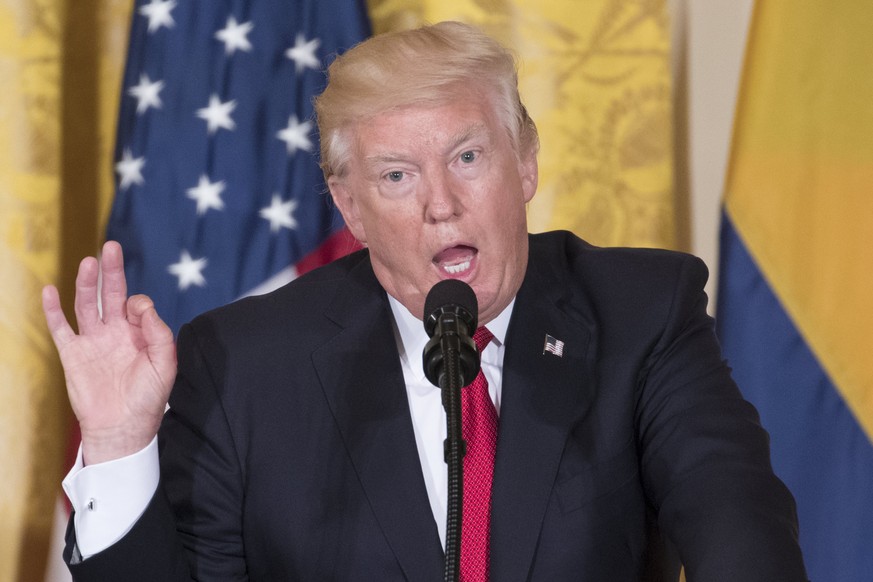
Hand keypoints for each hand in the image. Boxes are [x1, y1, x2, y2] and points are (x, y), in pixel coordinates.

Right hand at [43, 241, 176, 464]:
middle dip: (111, 271)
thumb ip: (158, 334)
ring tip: (88, 262)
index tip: (138, 314)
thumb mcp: (164, 365)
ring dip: (86, 284)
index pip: (136, 304)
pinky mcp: (73, 354)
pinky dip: (53, 310)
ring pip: (87, 305)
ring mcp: (92, 342)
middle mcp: (115, 333)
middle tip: (111, 247)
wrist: (122, 428)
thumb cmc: (147, 399)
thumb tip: (141, 306)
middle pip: (111, 294)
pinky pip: (61, 328)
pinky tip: (49, 290)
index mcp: (139, 334)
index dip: (138, 304)